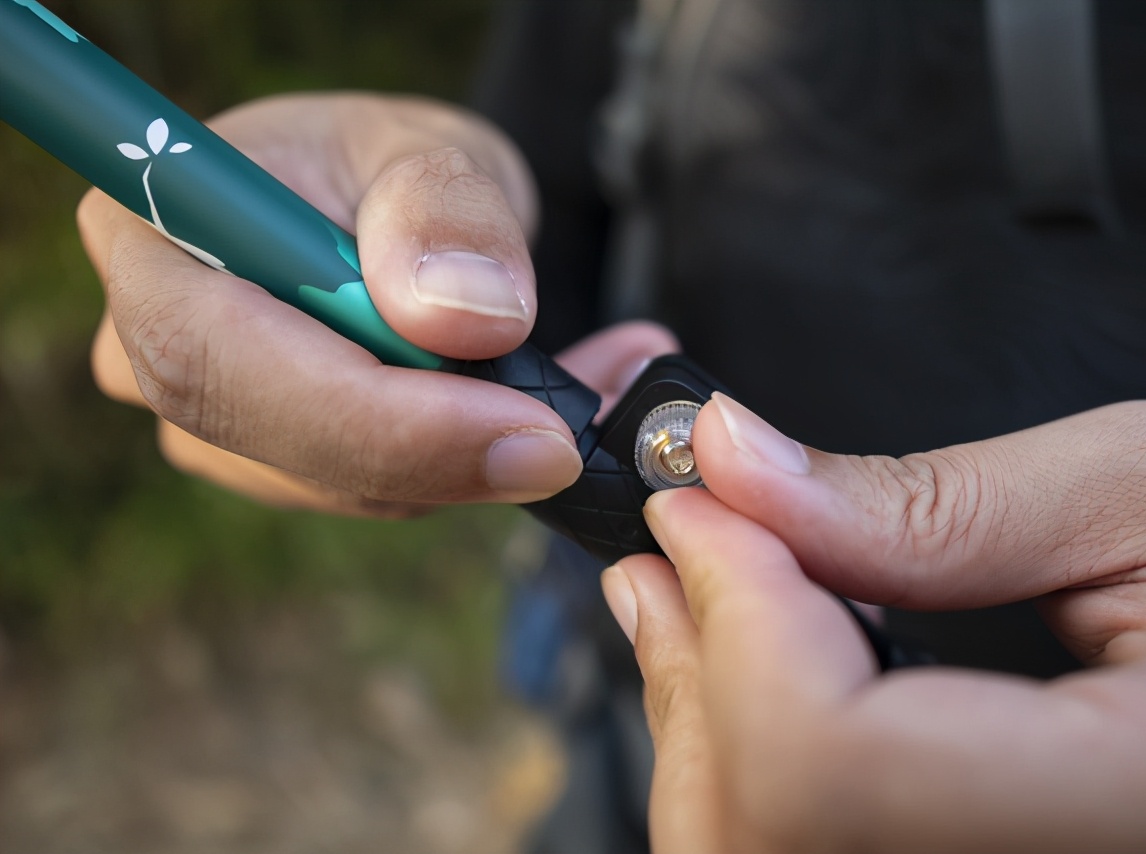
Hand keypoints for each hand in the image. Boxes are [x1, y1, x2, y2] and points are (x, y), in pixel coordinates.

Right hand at [80, 92, 676, 513]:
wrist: (382, 211)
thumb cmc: (387, 169)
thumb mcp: (430, 148)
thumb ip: (444, 210)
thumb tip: (460, 317)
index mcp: (153, 237)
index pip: (226, 363)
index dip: (375, 418)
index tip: (524, 431)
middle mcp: (152, 347)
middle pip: (282, 449)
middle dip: (445, 455)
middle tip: (576, 434)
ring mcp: (211, 422)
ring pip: (350, 485)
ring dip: (482, 455)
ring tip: (596, 378)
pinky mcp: (279, 466)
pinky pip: (386, 493)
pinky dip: (477, 463)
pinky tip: (547, 406)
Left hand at [606, 396, 1145, 852]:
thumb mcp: (1144, 493)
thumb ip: (928, 501)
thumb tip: (740, 467)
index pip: (836, 764)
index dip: (740, 624)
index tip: (704, 508)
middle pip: (769, 828)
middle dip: (691, 663)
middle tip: (682, 537)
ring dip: (696, 714)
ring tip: (695, 595)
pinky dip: (738, 767)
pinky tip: (738, 682)